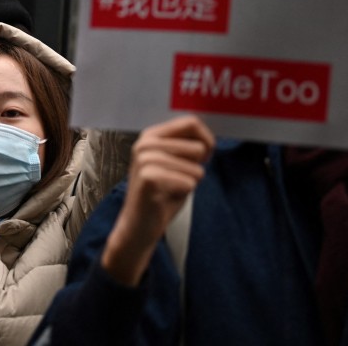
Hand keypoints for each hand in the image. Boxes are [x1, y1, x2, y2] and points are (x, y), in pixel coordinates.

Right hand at [101, 115, 212, 285]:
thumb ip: (187, 147)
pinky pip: (189, 182)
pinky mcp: (149, 177)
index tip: (203, 157)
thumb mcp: (175, 164)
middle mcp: (146, 143)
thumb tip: (208, 139)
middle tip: (177, 179)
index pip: (192, 122)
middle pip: (198, 147)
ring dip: (189, 182)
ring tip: (170, 188)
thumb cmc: (161, 194)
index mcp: (151, 135)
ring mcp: (145, 159)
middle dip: (196, 167)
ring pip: (196, 168)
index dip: (206, 140)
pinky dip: (184, 193)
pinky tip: (166, 197)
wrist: (139, 225)